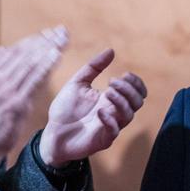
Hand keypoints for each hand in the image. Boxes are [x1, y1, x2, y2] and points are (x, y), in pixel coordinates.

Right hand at [0, 27, 67, 168]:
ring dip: (49, 49)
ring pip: (31, 63)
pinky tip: (57, 56)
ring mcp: (7, 89)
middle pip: (25, 52)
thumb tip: (4, 49)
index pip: (15, 49)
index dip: (34, 39)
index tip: (48, 32)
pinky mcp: (17, 102)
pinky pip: (35, 80)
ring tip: (62, 39)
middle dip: (45, 40)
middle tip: (61, 31)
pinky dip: (46, 66)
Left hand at [38, 48, 146, 166]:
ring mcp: (110, 127)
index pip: (137, 92)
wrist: (52, 134)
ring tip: (107, 92)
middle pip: (137, 102)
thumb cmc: (65, 110)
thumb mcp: (78, 83)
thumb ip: (93, 67)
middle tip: (112, 82)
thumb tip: (111, 51)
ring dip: (121, 101)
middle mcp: (114, 113)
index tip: (125, 74)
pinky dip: (110, 120)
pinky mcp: (102, 140)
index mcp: (111, 99)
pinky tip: (100, 112)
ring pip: (129, 115)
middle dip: (129, 89)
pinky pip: (114, 131)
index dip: (136, 83)